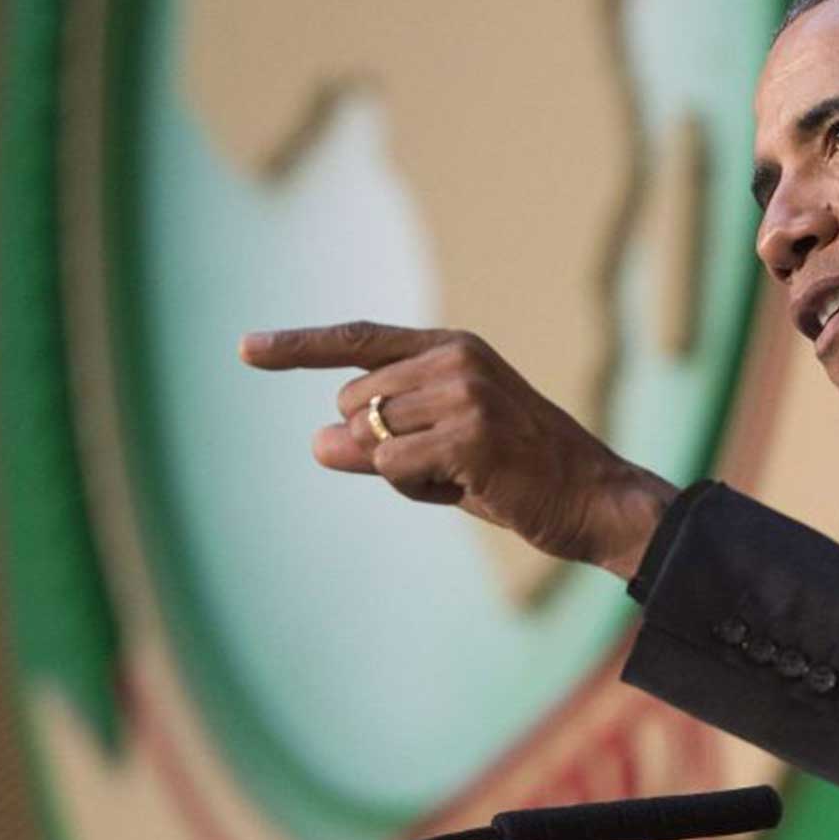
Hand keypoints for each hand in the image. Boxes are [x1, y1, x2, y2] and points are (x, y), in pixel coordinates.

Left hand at [239, 321, 675, 580]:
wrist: (594, 498)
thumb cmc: (517, 476)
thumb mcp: (439, 454)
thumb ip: (377, 443)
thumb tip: (316, 443)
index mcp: (452, 348)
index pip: (358, 340)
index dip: (297, 346)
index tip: (244, 348)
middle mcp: (456, 358)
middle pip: (353, 403)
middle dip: (379, 446)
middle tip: (447, 465)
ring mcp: (463, 392)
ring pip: (370, 440)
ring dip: (402, 474)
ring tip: (463, 477)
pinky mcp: (468, 433)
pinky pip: (391, 468)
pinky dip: (418, 490)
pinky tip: (470, 488)